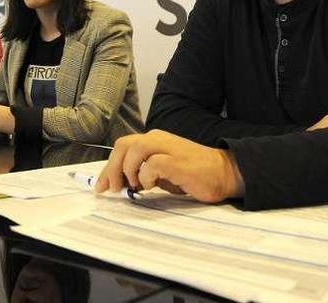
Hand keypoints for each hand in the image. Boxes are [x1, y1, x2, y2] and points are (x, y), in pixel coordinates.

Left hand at [95, 129, 244, 202]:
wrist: (225, 173)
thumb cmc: (192, 174)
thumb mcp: (162, 173)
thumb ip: (142, 173)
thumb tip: (120, 184)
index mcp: (153, 140)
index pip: (122, 147)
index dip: (108, 167)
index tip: (102, 186)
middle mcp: (158, 139)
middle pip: (123, 146)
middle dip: (112, 169)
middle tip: (114, 189)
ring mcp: (168, 148)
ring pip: (135, 150)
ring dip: (128, 170)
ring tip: (134, 187)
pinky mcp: (177, 162)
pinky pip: (152, 164)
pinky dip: (146, 176)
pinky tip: (151, 186)